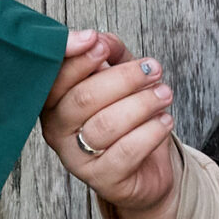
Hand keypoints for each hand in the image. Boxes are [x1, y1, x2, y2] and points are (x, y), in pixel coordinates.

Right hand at [39, 29, 181, 218]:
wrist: (144, 167)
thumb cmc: (124, 116)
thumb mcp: (117, 76)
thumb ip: (109, 52)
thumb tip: (102, 38)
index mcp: (53, 101)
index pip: (54, 77)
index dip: (74, 57)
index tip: (97, 40)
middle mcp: (56, 130)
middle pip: (83, 99)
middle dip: (122, 78)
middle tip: (153, 68)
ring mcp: (77, 158)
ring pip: (106, 125)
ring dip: (141, 104)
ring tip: (165, 93)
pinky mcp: (102, 180)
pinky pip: (126, 152)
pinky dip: (150, 132)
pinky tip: (165, 120)